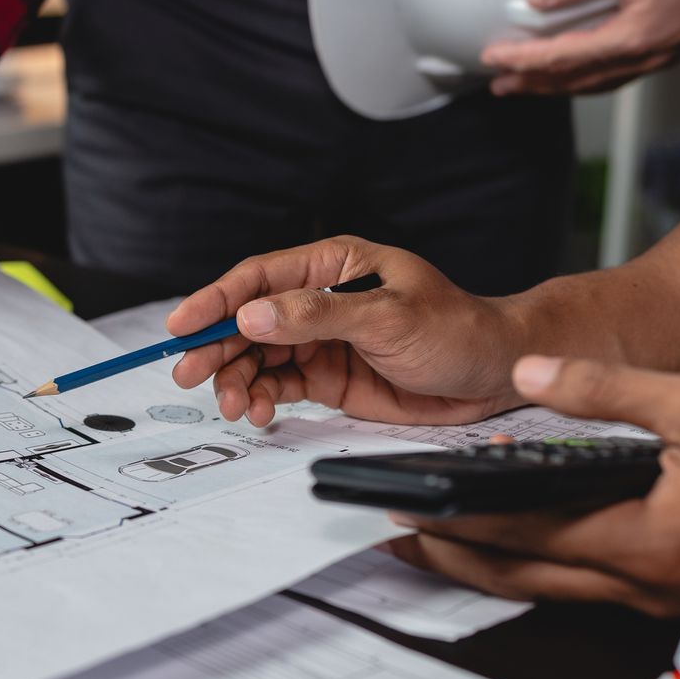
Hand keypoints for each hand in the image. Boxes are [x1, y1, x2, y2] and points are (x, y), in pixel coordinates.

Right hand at [167, 236, 530, 426]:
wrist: (496, 375)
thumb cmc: (457, 329)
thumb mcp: (387, 317)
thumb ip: (317, 316)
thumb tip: (252, 315)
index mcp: (334, 266)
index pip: (260, 278)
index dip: (216, 299)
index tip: (183, 324)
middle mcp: (320, 299)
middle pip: (249, 319)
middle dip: (216, 347)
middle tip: (190, 373)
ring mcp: (322, 340)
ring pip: (258, 356)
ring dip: (237, 379)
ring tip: (232, 405)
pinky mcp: (329, 376)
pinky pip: (280, 385)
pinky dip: (262, 399)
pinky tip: (258, 413)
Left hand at [386, 355, 679, 615]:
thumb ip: (610, 388)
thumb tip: (533, 372)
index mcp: (642, 542)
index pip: (517, 534)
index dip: (450, 520)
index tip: (400, 510)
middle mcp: (646, 582)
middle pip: (522, 578)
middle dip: (454, 557)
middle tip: (401, 535)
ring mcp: (666, 594)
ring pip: (556, 588)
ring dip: (498, 564)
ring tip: (450, 537)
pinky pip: (596, 584)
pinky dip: (551, 564)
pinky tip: (541, 540)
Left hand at [482, 0, 679, 95]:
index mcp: (637, 37)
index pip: (563, 58)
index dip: (523, 61)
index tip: (492, 59)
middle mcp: (650, 56)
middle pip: (578, 81)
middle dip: (535, 84)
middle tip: (499, 83)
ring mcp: (664, 57)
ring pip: (599, 82)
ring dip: (559, 85)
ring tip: (528, 83)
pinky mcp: (673, 49)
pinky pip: (619, 74)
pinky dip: (589, 76)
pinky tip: (577, 69)